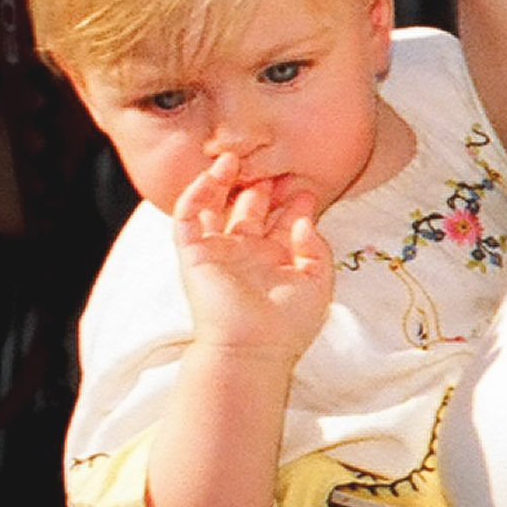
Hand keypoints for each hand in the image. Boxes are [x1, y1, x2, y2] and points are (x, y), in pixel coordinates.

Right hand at [171, 153, 332, 359]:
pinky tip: (214, 173)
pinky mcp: (193, 253)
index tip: (307, 186)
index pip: (282, 222)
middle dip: (263, 186)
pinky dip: (197, 192)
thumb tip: (305, 220)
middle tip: (274, 163)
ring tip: (236, 158)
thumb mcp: (318, 283)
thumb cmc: (288, 324)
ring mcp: (219, 251)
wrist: (254, 348)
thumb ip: (316, 249)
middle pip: (251, 209)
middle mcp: (246, 253)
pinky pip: (188, 216)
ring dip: (223, 182)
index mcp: (275, 260)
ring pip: (216, 206)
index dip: (294, 203)